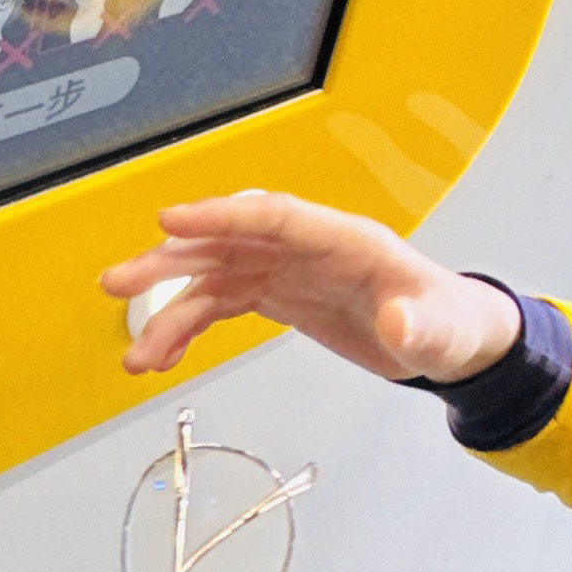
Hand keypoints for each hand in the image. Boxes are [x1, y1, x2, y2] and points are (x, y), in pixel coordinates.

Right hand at [100, 188, 522, 383]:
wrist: (451, 341)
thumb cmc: (450, 324)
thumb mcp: (444, 333)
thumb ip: (421, 327)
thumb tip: (400, 320)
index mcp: (346, 241)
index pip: (273, 217)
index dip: (220, 216)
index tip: (171, 223)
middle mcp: (308, 249)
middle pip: (229, 243)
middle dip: (172, 261)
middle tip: (120, 281)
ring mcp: (290, 271)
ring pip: (215, 279)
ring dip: (172, 311)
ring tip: (138, 353)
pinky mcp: (282, 295)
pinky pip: (224, 303)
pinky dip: (191, 326)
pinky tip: (164, 355)